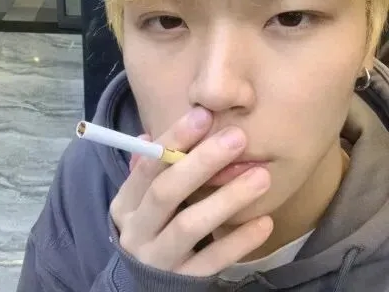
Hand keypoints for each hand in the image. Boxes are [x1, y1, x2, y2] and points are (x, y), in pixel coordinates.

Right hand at [110, 107, 271, 276]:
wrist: (144, 286)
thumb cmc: (150, 228)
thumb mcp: (140, 201)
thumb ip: (147, 171)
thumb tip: (149, 137)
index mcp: (125, 204)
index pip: (148, 166)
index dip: (173, 139)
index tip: (204, 115)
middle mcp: (136, 230)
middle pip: (166, 192)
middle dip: (201, 162)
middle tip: (238, 138)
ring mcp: (157, 259)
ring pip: (190, 226)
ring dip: (227, 199)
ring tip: (261, 176)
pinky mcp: (182, 282)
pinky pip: (211, 262)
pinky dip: (237, 242)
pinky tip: (265, 222)